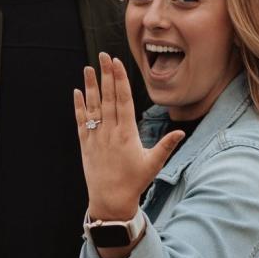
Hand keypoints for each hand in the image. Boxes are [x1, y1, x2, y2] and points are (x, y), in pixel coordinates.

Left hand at [74, 53, 184, 219]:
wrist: (110, 201)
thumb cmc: (134, 182)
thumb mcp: (153, 164)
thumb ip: (166, 145)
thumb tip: (181, 132)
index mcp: (127, 134)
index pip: (123, 100)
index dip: (120, 80)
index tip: (117, 63)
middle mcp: (110, 132)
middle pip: (108, 98)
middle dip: (106, 75)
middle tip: (103, 56)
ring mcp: (96, 137)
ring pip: (92, 107)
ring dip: (91, 86)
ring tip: (88, 68)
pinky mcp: (86, 144)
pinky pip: (81, 121)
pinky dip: (79, 106)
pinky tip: (77, 92)